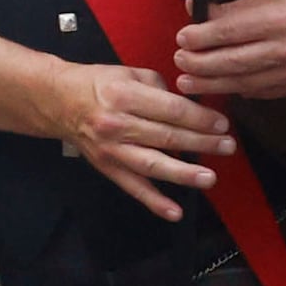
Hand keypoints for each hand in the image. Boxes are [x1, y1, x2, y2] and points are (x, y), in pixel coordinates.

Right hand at [45, 61, 231, 217]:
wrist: (58, 101)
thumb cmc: (98, 84)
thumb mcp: (130, 73)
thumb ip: (161, 88)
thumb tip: (190, 106)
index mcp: (124, 96)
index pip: (171, 110)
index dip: (200, 119)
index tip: (222, 124)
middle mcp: (116, 124)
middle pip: (167, 137)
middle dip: (202, 143)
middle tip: (228, 146)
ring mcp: (111, 149)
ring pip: (152, 164)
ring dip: (184, 173)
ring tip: (209, 178)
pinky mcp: (107, 167)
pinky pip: (133, 187)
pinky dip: (154, 202)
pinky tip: (175, 212)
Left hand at [173, 0, 285, 101]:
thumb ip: (233, 9)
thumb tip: (197, 14)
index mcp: (279, 18)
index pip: (231, 31)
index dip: (202, 37)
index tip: (182, 38)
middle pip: (233, 61)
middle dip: (200, 63)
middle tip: (179, 61)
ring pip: (243, 82)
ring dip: (211, 83)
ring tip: (187, 82)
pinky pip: (259, 91)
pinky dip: (237, 89)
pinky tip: (221, 85)